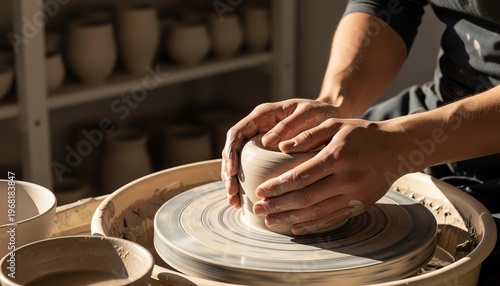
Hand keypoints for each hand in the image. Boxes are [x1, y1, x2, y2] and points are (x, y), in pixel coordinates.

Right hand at [220, 98, 339, 207]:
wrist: (332, 114)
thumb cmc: (321, 112)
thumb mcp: (308, 114)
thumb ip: (289, 125)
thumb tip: (268, 142)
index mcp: (263, 115)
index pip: (237, 133)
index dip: (231, 152)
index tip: (233, 172)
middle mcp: (258, 127)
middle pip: (233, 149)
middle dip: (229, 172)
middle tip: (232, 193)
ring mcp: (260, 140)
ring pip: (237, 160)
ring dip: (233, 181)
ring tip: (234, 201)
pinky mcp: (266, 152)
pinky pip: (249, 167)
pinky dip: (244, 182)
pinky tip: (244, 199)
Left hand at [250, 118, 403, 234]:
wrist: (397, 149)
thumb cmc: (362, 134)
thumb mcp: (336, 125)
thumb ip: (308, 135)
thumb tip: (280, 145)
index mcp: (337, 156)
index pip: (300, 176)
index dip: (278, 186)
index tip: (260, 191)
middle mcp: (346, 178)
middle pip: (305, 198)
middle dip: (278, 206)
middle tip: (258, 209)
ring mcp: (355, 195)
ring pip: (317, 212)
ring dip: (291, 219)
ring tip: (271, 221)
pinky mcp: (361, 205)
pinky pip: (333, 219)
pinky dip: (313, 225)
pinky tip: (296, 228)